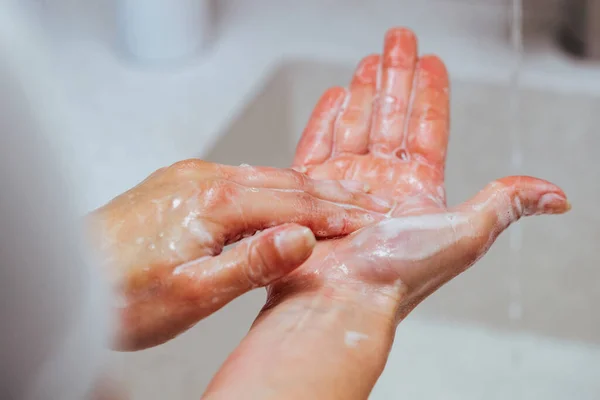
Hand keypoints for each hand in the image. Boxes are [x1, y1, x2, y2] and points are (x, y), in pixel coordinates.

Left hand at [88, 159, 390, 349]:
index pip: (293, 203)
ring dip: (304, 191)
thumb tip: (303, 238)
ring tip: (339, 200)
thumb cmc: (119, 294)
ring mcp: (189, 178)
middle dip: (330, 194)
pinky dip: (273, 190)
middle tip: (369, 203)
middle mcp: (202, 179)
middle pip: (283, 182)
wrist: (65, 279)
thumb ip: (252, 263)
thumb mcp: (192, 292)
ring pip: (263, 178)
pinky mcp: (180, 185)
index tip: (370, 220)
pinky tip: (285, 197)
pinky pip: (240, 181)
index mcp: (212, 202)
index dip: (336, 213)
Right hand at [270, 27, 569, 317]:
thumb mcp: (465, 233)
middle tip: (397, 41)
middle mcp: (382, 187)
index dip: (431, 94)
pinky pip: (318, 144)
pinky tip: (336, 97)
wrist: (339, 300)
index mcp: (418, 193)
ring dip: (364, 91)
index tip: (431, 62)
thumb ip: (504, 204)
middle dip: (395, 76)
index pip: (428, 129)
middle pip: (392, 117)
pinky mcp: (310, 191)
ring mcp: (344, 186)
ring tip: (368, 60)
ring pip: (358, 124)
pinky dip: (326, 118)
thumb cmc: (395, 274)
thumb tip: (555, 196)